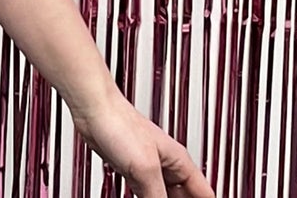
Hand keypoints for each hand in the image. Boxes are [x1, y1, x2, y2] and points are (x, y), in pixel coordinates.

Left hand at [71, 88, 214, 197]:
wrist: (92, 108)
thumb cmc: (119, 123)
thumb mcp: (145, 169)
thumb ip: (158, 197)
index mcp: (179, 162)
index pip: (204, 194)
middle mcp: (166, 165)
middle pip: (184, 196)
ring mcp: (148, 167)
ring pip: (163, 195)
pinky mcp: (130, 169)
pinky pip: (144, 193)